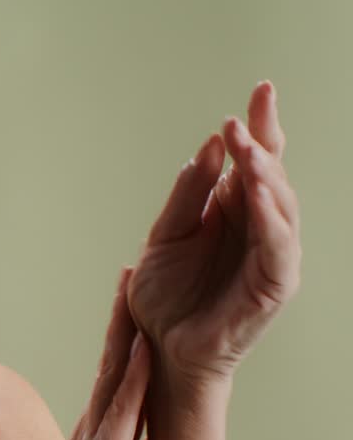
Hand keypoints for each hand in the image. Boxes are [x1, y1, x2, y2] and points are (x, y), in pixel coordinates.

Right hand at [11, 269, 149, 439]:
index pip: (115, 381)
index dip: (124, 342)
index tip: (133, 308)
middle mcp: (94, 433)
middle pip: (111, 363)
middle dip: (121, 318)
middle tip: (130, 273)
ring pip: (114, 375)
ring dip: (125, 331)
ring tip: (134, 288)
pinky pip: (121, 412)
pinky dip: (134, 378)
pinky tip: (146, 349)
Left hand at [127, 82, 300, 386]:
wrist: (158, 350)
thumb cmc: (162, 299)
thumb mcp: (163, 236)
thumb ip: (187, 195)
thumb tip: (210, 148)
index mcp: (233, 211)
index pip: (255, 160)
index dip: (260, 126)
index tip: (261, 89)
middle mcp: (258, 229)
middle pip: (273, 176)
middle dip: (262, 144)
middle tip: (242, 119)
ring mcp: (270, 256)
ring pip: (282, 206)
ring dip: (267, 176)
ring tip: (249, 151)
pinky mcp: (273, 286)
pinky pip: (279, 247)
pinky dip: (272, 218)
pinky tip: (258, 193)